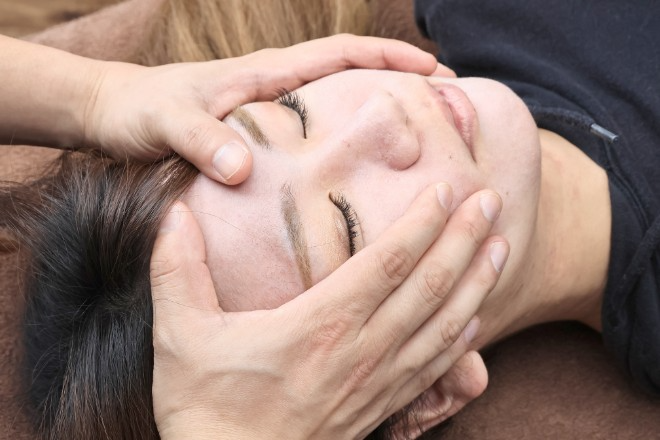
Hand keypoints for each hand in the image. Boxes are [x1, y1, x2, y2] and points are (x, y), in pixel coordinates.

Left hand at [84, 34, 453, 183]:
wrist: (114, 113)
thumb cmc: (140, 112)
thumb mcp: (166, 124)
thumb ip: (201, 141)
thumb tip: (243, 170)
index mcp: (265, 76)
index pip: (339, 55)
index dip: (387, 59)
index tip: (432, 71)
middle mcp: (274, 88)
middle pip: (350, 74)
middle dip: (399, 83)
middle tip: (446, 107)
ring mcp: (270, 109)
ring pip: (336, 102)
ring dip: (377, 111)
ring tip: (417, 138)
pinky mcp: (260, 131)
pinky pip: (315, 129)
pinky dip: (344, 136)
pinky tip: (356, 166)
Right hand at [150, 183, 507, 438]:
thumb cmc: (207, 409)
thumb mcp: (180, 335)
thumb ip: (178, 269)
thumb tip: (173, 213)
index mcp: (320, 326)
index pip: (387, 264)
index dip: (423, 224)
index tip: (448, 190)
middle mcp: (360, 351)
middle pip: (428, 288)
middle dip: (465, 240)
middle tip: (492, 201)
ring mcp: (377, 383)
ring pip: (443, 326)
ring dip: (476, 283)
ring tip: (501, 248)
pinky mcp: (380, 408)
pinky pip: (434, 368)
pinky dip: (462, 338)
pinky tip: (478, 318)